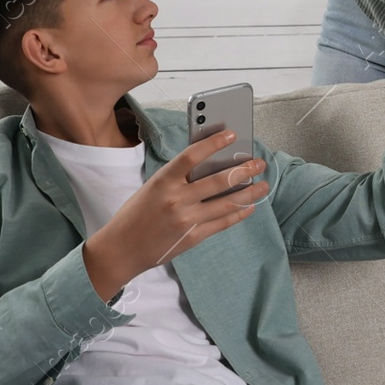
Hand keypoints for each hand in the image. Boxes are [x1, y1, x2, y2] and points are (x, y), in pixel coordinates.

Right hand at [82, 129, 268, 299]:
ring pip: (226, 203)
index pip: (192, 155)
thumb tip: (211, 164)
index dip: (213, 143)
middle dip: (243, 170)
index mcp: (162, 181)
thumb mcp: (152, 188)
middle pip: (217, 180)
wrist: (121, 249)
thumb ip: (178, 177)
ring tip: (263, 185)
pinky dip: (239, 214)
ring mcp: (186, 220)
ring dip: (249, 193)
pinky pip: (223, 223)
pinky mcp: (193, 237)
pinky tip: (250, 206)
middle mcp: (176, 199)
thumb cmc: (136, 214)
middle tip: (259, 163)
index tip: (232, 134)